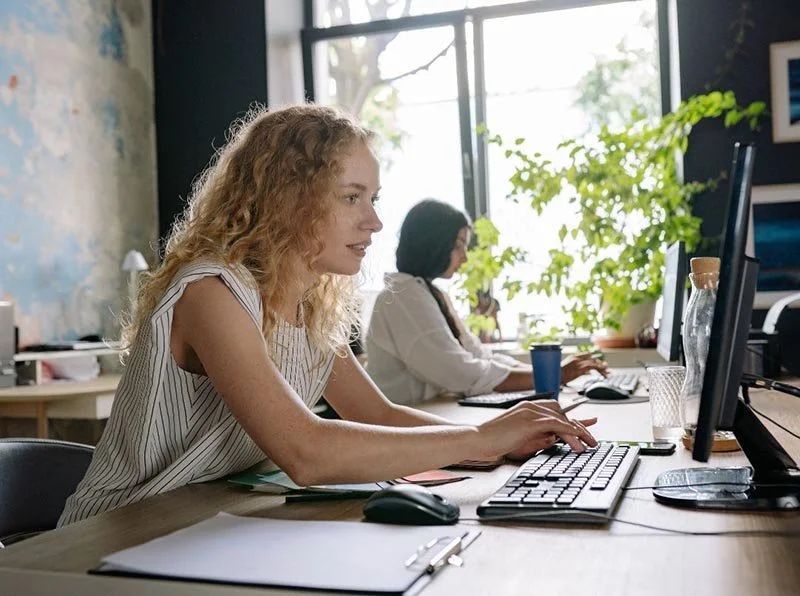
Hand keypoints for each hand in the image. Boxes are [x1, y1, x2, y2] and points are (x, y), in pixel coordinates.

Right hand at [476, 401, 597, 460]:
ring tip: (589, 445)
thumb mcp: (519, 436)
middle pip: (563, 413)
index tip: (586, 427)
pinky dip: (570, 432)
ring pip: (562, 419)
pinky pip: (556, 424)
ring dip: (579, 432)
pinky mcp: (530, 421)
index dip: (572, 419)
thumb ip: (536, 435)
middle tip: (592, 440)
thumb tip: (552, 439)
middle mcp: (531, 406)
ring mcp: (530, 412)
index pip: (556, 410)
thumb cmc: (494, 440)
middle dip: (580, 426)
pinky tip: (578, 441)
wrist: (478, 439)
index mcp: (528, 408)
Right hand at [560, 352, 607, 383]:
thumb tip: (588, 373)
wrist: (553, 376)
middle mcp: (577, 358)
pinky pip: (593, 367)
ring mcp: (579, 363)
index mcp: (573, 357)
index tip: (600, 364)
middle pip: (592, 359)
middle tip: (606, 370)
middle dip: (600, 364)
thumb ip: (580, 371)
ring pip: (594, 363)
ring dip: (602, 368)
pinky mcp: (580, 368)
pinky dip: (600, 370)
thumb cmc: (558, 375)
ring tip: (607, 374)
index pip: (588, 355)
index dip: (595, 360)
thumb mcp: (569, 371)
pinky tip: (603, 374)